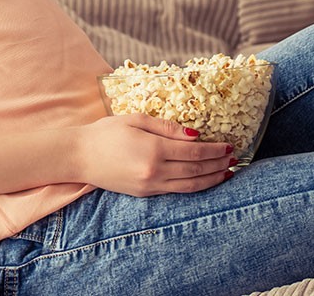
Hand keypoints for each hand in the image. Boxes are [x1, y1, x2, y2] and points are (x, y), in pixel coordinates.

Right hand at [78, 114, 235, 196]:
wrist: (79, 156)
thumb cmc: (105, 133)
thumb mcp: (135, 120)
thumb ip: (166, 127)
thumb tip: (195, 134)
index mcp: (153, 150)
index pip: (194, 151)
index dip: (215, 150)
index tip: (229, 146)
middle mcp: (155, 171)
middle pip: (196, 169)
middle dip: (218, 165)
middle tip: (234, 159)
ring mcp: (150, 186)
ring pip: (190, 185)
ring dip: (211, 179)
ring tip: (226, 173)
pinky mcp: (145, 194)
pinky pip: (177, 191)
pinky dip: (195, 186)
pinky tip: (204, 181)